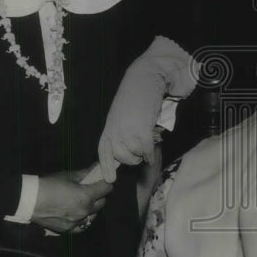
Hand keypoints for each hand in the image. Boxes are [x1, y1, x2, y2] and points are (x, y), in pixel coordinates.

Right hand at [31, 170, 112, 233]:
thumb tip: (97, 167)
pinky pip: (82, 226)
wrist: (29, 201)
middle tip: (92, 189)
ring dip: (92, 208)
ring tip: (83, 202)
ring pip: (93, 215)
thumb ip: (85, 173)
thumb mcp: (67, 176)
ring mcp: (77, 222)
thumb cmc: (48, 185)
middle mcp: (84, 211)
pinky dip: (83, 219)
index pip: (107, 189)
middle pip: (102, 203)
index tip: (103, 180)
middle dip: (99, 195)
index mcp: (85, 196)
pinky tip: (78, 214)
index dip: (106, 182)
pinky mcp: (69, 230)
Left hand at [98, 37, 196, 183]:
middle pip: (120, 158)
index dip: (106, 167)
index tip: (110, 180)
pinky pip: (146, 151)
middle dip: (131, 159)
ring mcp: (126, 133)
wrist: (146, 77)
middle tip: (140, 154)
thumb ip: (122, 129)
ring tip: (148, 144)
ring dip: (142, 154)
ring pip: (134, 156)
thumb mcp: (122, 114)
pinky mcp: (140, 132)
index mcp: (108, 126)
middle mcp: (114, 131)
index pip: (103, 151)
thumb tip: (130, 148)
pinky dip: (151, 154)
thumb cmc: (136, 93)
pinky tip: (153, 150)